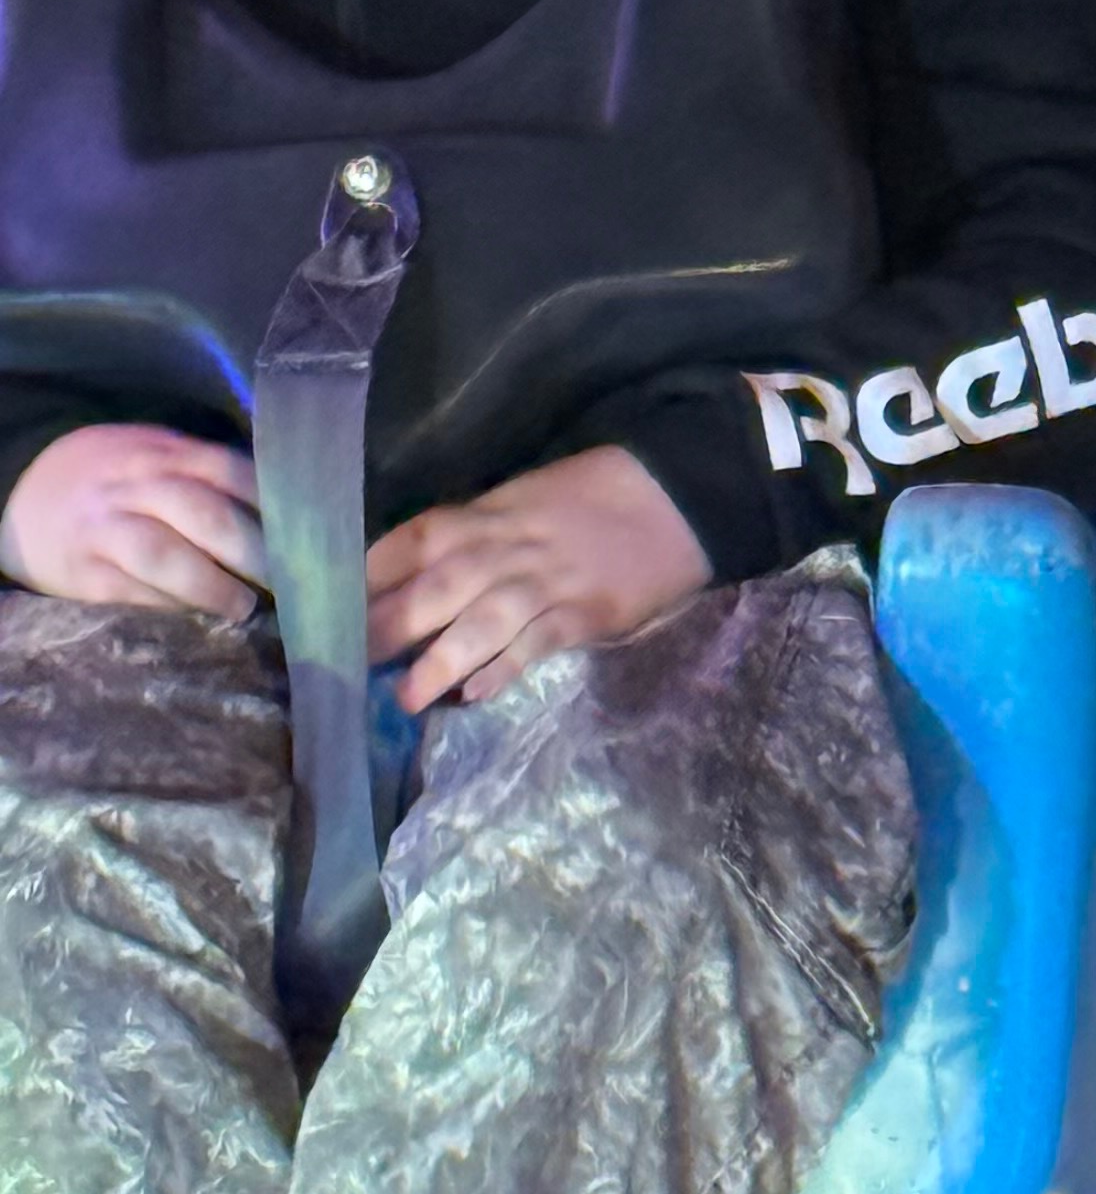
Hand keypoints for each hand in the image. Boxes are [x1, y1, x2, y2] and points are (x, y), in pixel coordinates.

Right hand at [0, 425, 265, 620]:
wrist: (23, 491)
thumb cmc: (117, 479)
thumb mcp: (158, 455)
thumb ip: (210, 474)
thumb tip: (290, 509)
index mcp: (165, 453)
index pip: (229, 471)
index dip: (273, 506)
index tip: (310, 538)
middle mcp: (136, 486)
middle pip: (203, 514)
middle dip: (253, 552)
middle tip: (289, 582)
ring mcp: (105, 529)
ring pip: (162, 555)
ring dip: (210, 586)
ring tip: (244, 608)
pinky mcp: (82, 572)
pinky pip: (128, 592)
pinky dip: (167, 609)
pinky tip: (197, 623)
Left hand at [367, 445, 710, 710]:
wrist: (674, 495)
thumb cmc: (587, 500)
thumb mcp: (518, 504)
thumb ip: (468, 543)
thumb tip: (405, 590)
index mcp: (481, 517)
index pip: (407, 544)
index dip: (364, 579)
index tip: (322, 615)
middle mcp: (503, 549)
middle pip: (432, 588)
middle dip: (386, 628)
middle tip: (342, 667)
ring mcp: (545, 582)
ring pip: (481, 621)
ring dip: (440, 660)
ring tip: (405, 699)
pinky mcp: (585, 612)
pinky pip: (536, 644)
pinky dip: (505, 668)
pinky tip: (477, 693)